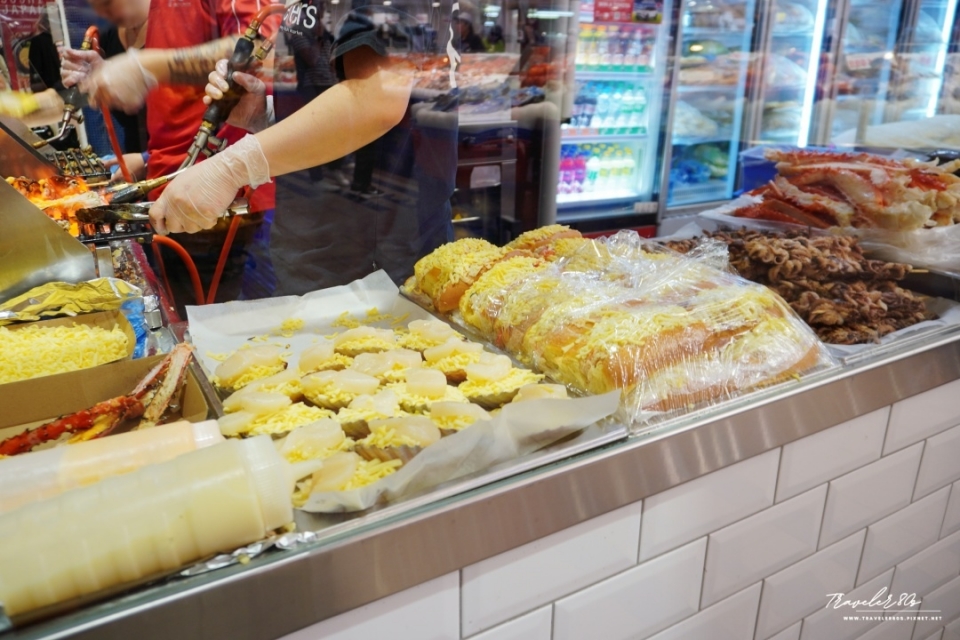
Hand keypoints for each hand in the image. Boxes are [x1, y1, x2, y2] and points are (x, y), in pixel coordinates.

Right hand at [59, 47, 102, 87]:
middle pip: (64, 64)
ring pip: (64, 72)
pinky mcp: (70, 83)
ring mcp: (68, 75)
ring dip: (75, 73)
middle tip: (86, 69)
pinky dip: (71, 80)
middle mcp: (68, 65)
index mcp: (73, 58)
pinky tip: (78, 79)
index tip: (80, 60)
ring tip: (85, 75)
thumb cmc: (99, 65)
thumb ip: (81, 53)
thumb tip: (67, 49)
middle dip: (76, 66)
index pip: (65, 54)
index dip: (71, 56)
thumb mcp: (93, 56)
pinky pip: (64, 81)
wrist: (106, 77)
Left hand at [82, 49, 155, 113]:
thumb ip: (95, 79)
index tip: (96, 95)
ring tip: (125, 90)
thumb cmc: (126, 64)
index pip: (90, 96)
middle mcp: (107, 93)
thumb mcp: (105, 67)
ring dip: (117, 101)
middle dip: (105, 99)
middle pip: (101, 103)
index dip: (92, 96)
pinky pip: (127, 109)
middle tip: (114, 91)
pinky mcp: (130, 106)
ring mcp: (119, 101)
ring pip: (114, 106)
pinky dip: (129, 104)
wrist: (145, 67)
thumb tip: (86, 88)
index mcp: (99, 83)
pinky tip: (132, 94)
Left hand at [104, 152, 147, 181]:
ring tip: (118, 176)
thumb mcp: (120, 158)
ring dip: (120, 181)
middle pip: (117, 183)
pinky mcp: (135, 181)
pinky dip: (125, 180)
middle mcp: (125, 180)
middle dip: (114, 181)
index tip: (105, 179)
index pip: (111, 181)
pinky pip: (128, 182)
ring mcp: (130, 182)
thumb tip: (101, 164)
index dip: (107, 181)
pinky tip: (125, 176)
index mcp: (120, 175)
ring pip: (122, 183)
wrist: (147, 161)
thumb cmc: (133, 159)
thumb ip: (110, 162)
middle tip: (111, 177)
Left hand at [150, 134, 269, 234]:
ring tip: (205, 208)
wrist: (224, 170)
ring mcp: (190, 209)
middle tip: (192, 218)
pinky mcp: (205, 214)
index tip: (163, 229)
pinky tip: (214, 209)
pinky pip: (206, 226)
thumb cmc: (207, 174)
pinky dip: (211, 220)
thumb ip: (174, 198)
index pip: (155, 214)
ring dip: (199, 223)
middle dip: (182, 225)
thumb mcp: (182, 182)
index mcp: (169, 193)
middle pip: (173, 226)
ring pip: (191, 229)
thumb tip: (172, 212)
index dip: (158, 224)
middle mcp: (177, 203)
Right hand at [203, 59, 269, 131]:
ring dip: (212, 90)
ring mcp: (220, 94)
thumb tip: (235, 74)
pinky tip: (210, 101)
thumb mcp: (258, 88)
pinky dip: (207, 100)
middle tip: (226, 88)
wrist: (258, 117)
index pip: (222, 66)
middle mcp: (224, 83)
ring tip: (220, 96)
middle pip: (213, 76)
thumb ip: (249, 80)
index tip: (225, 74)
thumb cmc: (258, 99)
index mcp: (234, 75)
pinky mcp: (217, 105)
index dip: (221, 67)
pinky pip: (207, 100)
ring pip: (209, 87)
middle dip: (217, 80)